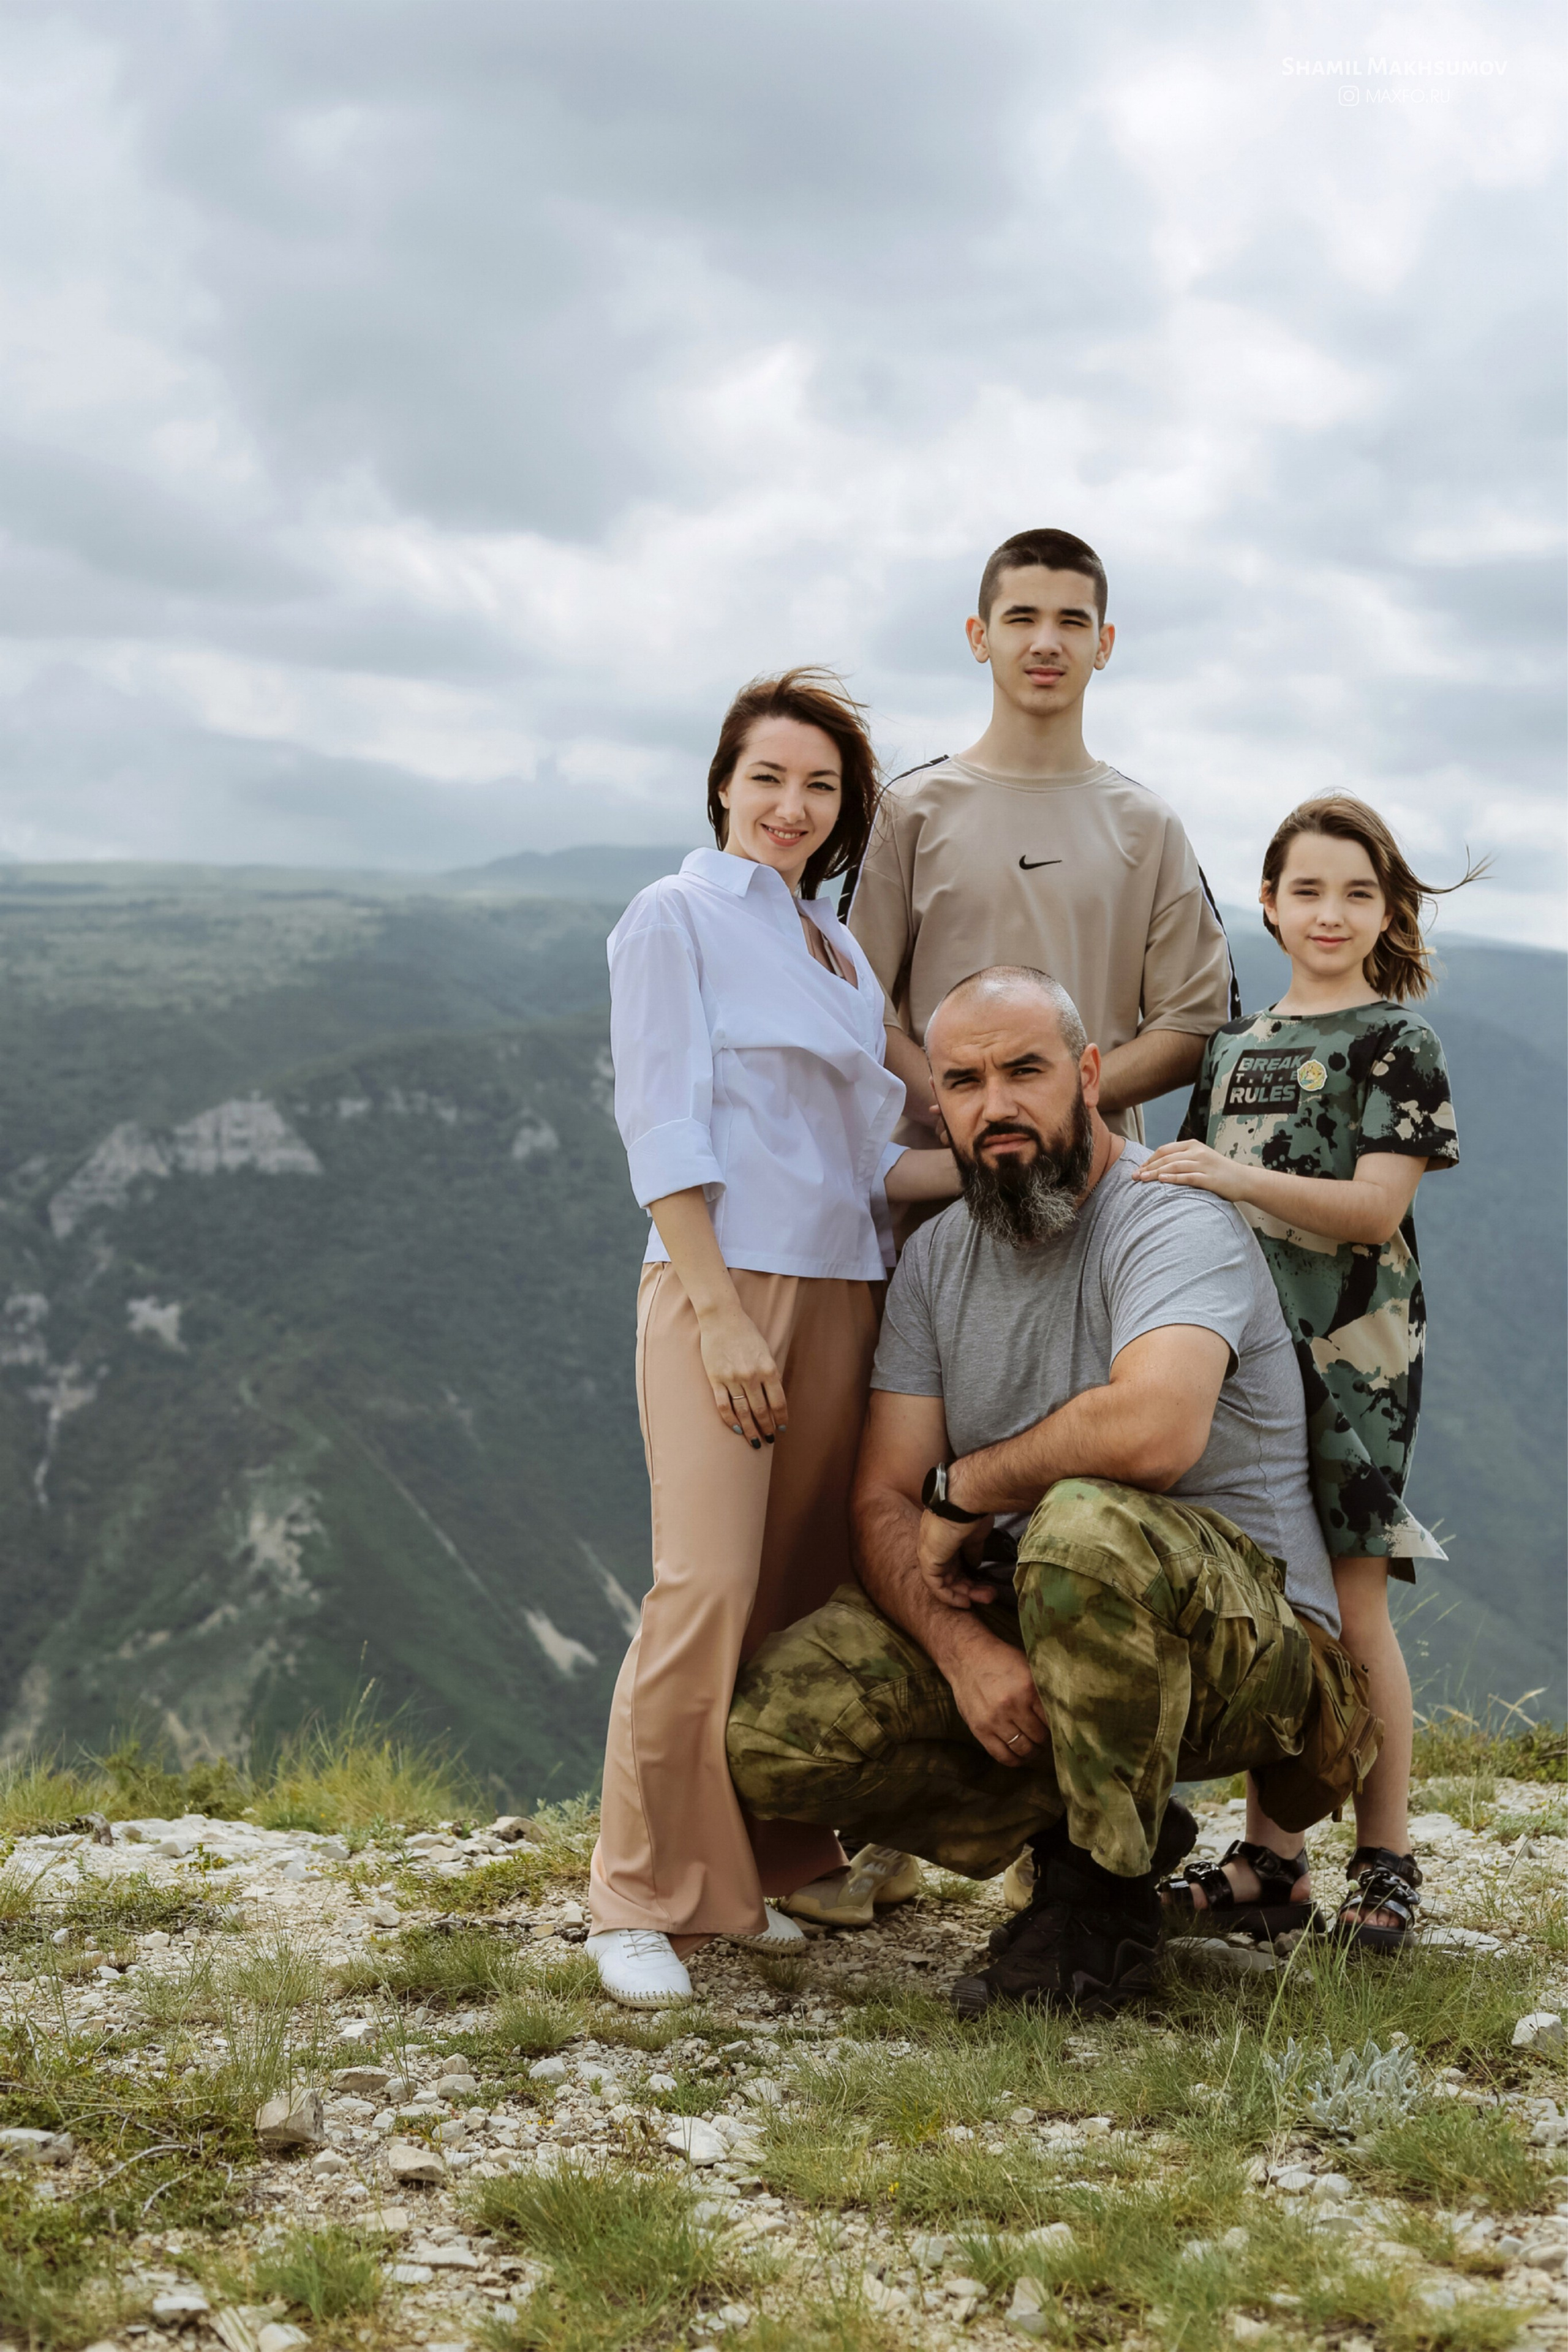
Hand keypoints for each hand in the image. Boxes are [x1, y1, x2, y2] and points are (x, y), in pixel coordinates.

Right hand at [696, 1306, 787, 1445]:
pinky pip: (724, 1405)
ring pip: (743, 1411)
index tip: (781, 1429)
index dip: (780, 1418)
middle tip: (768, 1439)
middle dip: (766, 1428)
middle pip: (761, 1410)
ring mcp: (732, 1378)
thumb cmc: (746, 1333)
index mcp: (768, 1368)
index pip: (778, 1401)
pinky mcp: (716, 1378)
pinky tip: (737, 1429)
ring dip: (750, 1429)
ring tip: (754, 1441)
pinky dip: (731, 1420)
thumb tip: (774, 1398)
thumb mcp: (765, 1351)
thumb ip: (770, 1373)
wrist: (722, 1318)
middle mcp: (752, 1376)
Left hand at [916, 1506, 996, 1609]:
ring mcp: (928, 1555)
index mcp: (944, 1541)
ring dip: (965, 1594)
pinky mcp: (927, 1562)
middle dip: (971, 1589)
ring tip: (985, 1598)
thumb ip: (972, 1550)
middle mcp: (934, 1549)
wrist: (963, 1503)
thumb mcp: (974, 1535)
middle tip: (989, 1595)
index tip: (985, 1585)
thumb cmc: (970, 1513)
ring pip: (945, 1583)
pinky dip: (950, 1597)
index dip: (970, 1578)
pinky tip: (966, 1601)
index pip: (955, 1566)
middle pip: (951, 1577)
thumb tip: (975, 1562)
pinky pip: (936, 1587)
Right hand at [945, 1630, 1048, 1767]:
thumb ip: (1042, 1690)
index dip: (1057, 1726)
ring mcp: (994, 1719)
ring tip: (1034, 1747)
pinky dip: (1015, 1760)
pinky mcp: (980, 1729)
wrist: (966, 1656)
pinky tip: (1019, 1756)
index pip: (1052, 1720)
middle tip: (1045, 1737)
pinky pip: (1002, 1755)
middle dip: (1045, 1740)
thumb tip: (1063, 1712)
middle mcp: (1012, 1705)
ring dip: (1032, 1751)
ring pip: (1023, 1749)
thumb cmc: (1000, 1660)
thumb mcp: (1027, 1667)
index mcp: (1028, 1688)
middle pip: (1039, 1737)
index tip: (1057, 1728)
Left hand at [1133, 1139, 1250, 1202]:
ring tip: (1142, 1179)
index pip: (1164, 1150)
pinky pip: (1187, 1177)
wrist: (1243, 1179)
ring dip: (1155, 1173)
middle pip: (1166, 1158)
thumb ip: (1183, 1159)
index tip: (1138, 1169)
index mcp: (1193, 1145)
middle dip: (1148, 1167)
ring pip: (1174, 1166)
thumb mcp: (1200, 1159)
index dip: (1149, 1159)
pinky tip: (1161, 1180)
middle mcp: (1197, 1152)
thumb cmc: (1219, 1171)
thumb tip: (1159, 1166)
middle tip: (1134, 1176)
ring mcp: (1203, 1164)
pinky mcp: (1209, 1178)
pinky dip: (1173, 1178)